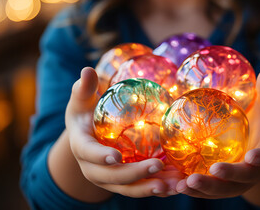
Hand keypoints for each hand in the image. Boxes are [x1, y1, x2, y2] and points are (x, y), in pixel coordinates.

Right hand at [65, 67, 181, 197]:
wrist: (88, 136)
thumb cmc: (86, 112)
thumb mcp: (82, 99)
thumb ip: (84, 87)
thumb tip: (87, 70)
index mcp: (81, 148)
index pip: (89, 153)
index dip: (100, 156)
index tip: (115, 156)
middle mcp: (93, 169)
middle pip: (112, 177)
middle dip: (134, 175)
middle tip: (157, 166)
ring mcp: (109, 180)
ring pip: (129, 188)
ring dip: (151, 188)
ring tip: (174, 184)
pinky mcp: (125, 184)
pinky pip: (142, 188)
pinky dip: (160, 188)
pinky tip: (178, 184)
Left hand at [175, 69, 259, 197]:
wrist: (252, 142)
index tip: (252, 157)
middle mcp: (251, 172)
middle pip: (241, 180)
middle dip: (227, 178)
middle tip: (213, 172)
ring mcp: (233, 182)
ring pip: (219, 190)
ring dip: (202, 189)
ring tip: (183, 185)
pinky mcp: (216, 184)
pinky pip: (202, 188)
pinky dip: (187, 188)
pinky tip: (169, 185)